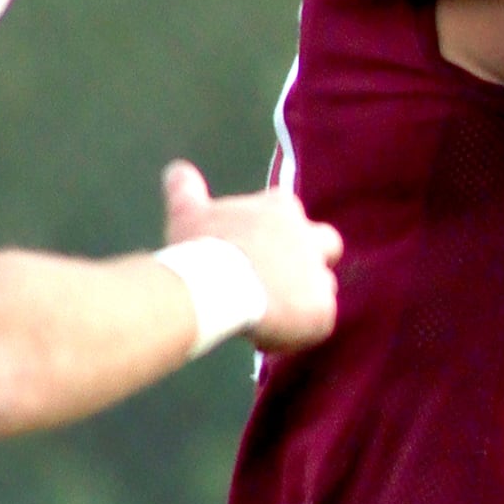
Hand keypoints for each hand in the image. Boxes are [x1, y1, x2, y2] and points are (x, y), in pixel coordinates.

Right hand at [161, 161, 340, 352]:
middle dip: (310, 258)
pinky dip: (300, 328)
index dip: (276, 229)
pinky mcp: (323, 310)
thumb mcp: (188, 213)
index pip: (289, 211)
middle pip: (327, 243)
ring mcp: (320, 275)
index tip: (255, 244)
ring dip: (303, 296)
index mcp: (281, 209)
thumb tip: (176, 169)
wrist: (215, 286)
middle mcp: (310, 238)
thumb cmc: (201, 246)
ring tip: (270, 312)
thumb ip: (186, 190)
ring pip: (323, 286)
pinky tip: (272, 334)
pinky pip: (319, 322)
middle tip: (278, 279)